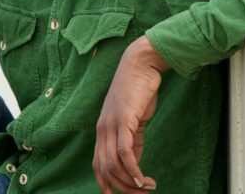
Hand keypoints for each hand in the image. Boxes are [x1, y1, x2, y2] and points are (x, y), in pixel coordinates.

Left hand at [94, 35, 169, 192]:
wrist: (141, 64)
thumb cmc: (140, 90)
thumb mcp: (134, 119)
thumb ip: (132, 139)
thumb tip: (134, 162)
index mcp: (103, 131)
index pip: (98, 166)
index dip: (107, 185)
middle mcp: (103, 130)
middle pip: (104, 170)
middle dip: (122, 189)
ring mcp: (111, 125)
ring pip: (114, 164)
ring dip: (130, 182)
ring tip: (146, 189)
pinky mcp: (124, 120)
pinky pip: (124, 152)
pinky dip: (133, 169)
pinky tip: (142, 179)